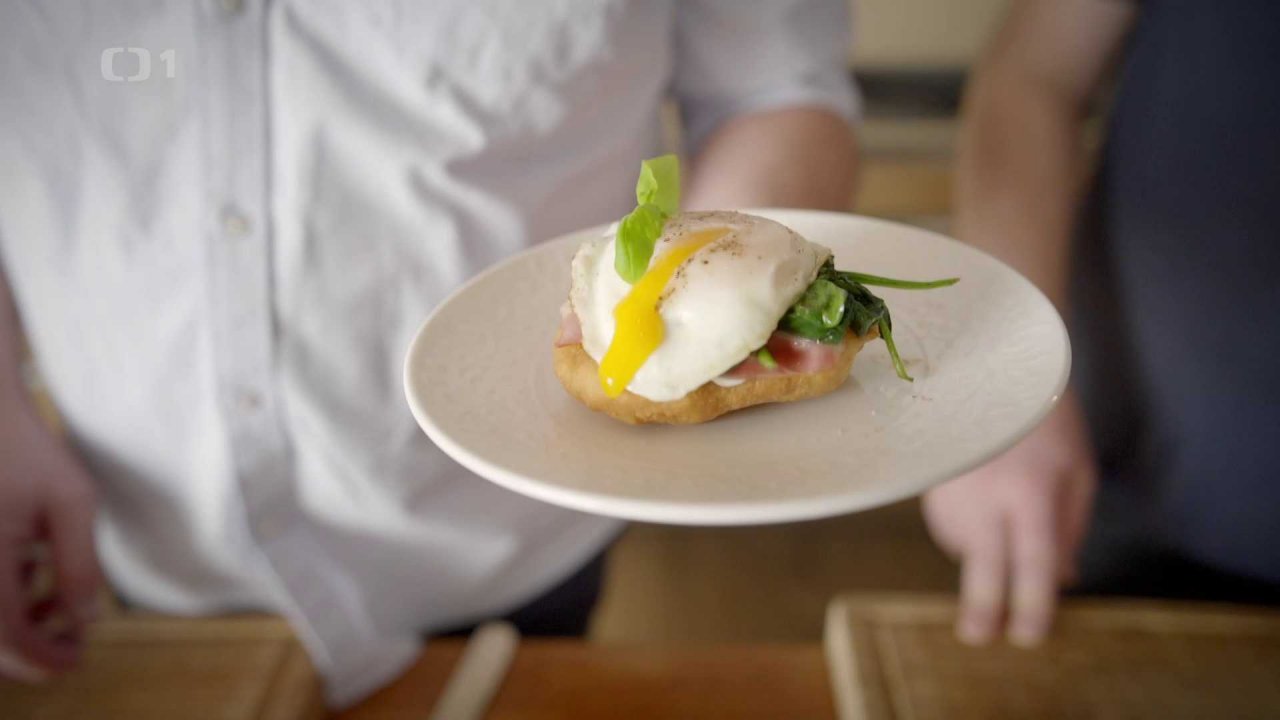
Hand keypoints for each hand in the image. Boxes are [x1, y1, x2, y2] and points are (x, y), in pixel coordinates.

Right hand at [0, 403, 101, 680]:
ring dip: (15, 626)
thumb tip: (87, 618)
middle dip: (29, 649)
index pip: (8, 638)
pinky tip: (30, 577)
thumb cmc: (23, 449)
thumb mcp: (70, 501)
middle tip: (69, 643)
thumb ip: (79, 563)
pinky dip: (2, 599)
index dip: (43, 657)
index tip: (75, 660)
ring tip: (58, 603)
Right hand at [922, 392, 1095, 645]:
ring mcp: (952, 490)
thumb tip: (1061, 579)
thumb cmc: (1045, 420)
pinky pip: (951, 525)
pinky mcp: (932, 484)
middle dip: (982, 609)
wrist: (988, 368)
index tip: (1029, 635)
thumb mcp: (1077, 471)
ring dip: (984, 553)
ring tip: (1002, 507)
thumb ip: (1071, 528)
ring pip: (965, 548)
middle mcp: (986, 498)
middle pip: (983, 569)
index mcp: (1031, 494)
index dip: (1033, 605)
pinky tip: (981, 497)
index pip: (1033, 565)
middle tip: (977, 638)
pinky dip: (969, 528)